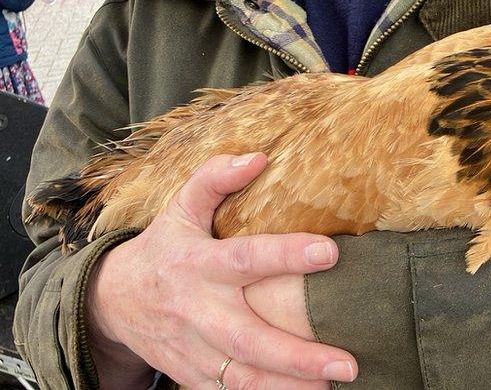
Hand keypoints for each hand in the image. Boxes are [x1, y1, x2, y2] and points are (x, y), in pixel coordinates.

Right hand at [86, 153, 358, 388]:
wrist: (112, 302)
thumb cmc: (164, 248)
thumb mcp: (180, 207)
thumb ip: (215, 179)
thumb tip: (259, 157)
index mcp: (199, 264)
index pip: (248, 258)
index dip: (287, 255)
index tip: (331, 253)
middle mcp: (199, 311)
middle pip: (249, 338)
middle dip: (298, 355)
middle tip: (347, 363)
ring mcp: (195, 349)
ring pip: (242, 377)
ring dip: (287, 387)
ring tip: (332, 388)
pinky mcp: (194, 375)